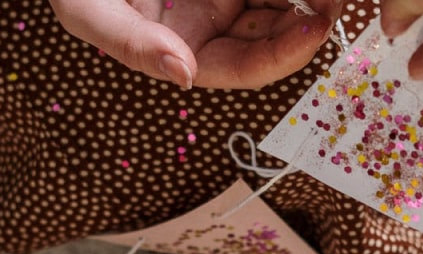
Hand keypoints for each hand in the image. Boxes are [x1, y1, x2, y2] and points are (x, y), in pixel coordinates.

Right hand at [47, 0, 341, 88]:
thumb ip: (131, 46)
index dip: (283, 54)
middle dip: (311, 19)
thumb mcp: (86, 12)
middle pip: (276, 32)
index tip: (314, 28)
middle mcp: (213, 25)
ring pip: (279, 1)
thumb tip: (184, 76)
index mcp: (185, 51)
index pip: (247, 66)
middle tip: (336, 1)